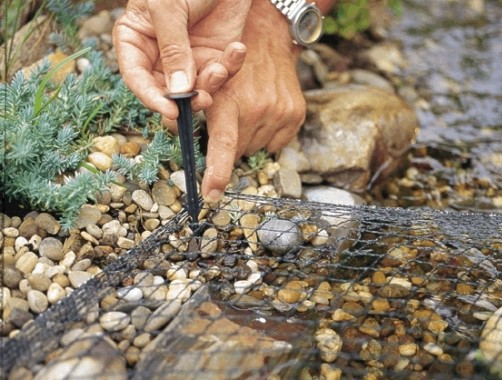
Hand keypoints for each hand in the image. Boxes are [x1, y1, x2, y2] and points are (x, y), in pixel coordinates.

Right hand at [112, 0, 250, 128]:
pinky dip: (231, 67)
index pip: (136, 77)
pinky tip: (236, 48)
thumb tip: (178, 92)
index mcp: (137, 38)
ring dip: (211, 86)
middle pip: (167, 92)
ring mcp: (190, 57)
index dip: (151, 97)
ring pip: (197, 89)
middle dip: (186, 99)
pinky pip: (223, 75)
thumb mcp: (169, 8)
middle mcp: (161, 54)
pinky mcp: (217, 55)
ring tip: (220, 67)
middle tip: (203, 97)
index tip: (171, 110)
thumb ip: (172, 49)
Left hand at [201, 1, 306, 202]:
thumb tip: (176, 131)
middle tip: (228, 119)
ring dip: (247, 137)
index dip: (217, 173)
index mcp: (230, 99)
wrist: (267, 34)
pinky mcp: (295, 114)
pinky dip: (265, 135)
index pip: (224, 144)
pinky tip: (262, 113)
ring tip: (246, 110)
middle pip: (237, 151)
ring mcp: (279, 112)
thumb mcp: (203, 75)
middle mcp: (258, 108)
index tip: (210, 195)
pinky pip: (275, 144)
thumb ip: (192, 107)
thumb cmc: (228, 56)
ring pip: (255, 148)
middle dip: (227, 142)